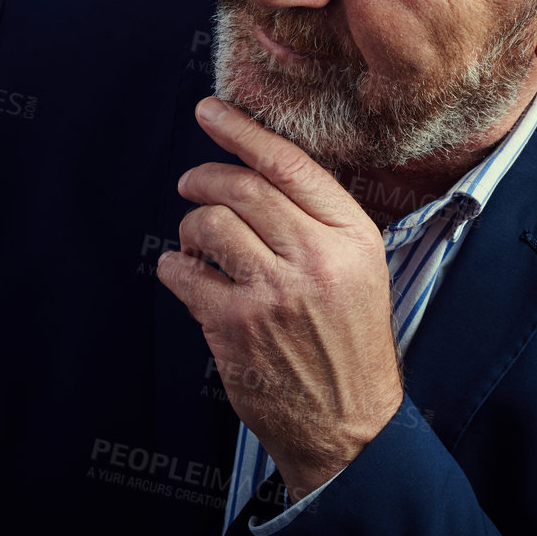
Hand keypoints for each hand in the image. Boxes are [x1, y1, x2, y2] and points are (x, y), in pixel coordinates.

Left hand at [157, 96, 403, 500]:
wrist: (351, 424)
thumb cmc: (350, 341)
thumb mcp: (362, 268)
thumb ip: (320, 219)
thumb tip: (259, 168)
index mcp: (352, 235)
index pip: (289, 164)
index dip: (241, 131)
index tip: (210, 111)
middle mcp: (316, 257)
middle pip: (241, 187)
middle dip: (204, 177)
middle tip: (190, 183)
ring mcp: (274, 293)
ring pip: (208, 225)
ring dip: (190, 227)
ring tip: (197, 245)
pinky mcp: (236, 326)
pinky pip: (185, 275)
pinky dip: (175, 268)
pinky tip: (184, 274)